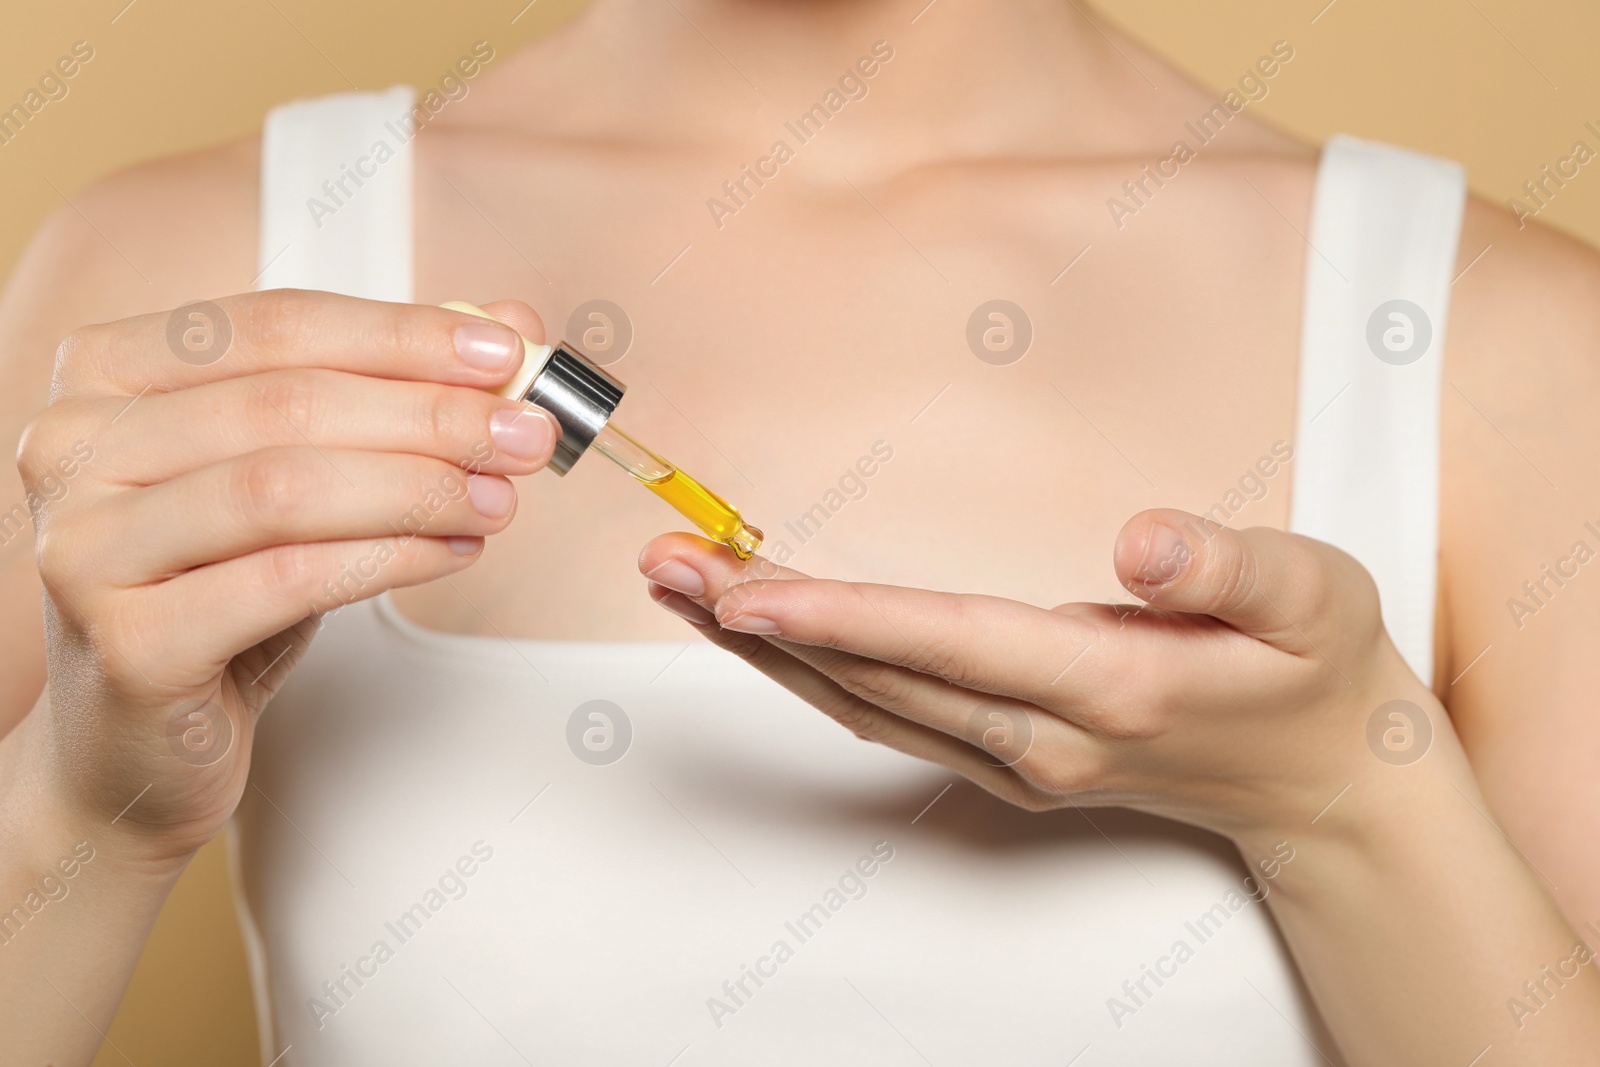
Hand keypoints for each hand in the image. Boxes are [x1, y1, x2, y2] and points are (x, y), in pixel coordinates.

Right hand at [18, 291, 557, 863]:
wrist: (137, 741)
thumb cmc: (218, 590)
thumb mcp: (299, 474)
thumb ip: (390, 389)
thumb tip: (507, 324)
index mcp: (107, 372)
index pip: (276, 324)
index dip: (403, 334)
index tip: (507, 352)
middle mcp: (72, 445)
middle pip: (286, 404)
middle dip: (431, 416)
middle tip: (525, 434)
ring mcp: (85, 545)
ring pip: (285, 487)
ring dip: (418, 487)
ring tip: (498, 499)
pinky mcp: (127, 641)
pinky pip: (289, 581)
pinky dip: (390, 559)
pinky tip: (451, 551)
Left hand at [639, 509, 1448, 842]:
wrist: (1328, 784)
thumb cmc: (1318, 674)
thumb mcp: (1315, 597)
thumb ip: (1229, 566)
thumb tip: (1141, 544)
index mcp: (1111, 687)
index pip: (947, 644)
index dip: (839, 617)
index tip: (742, 591)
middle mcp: (1046, 739)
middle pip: (877, 679)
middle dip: (763, 627)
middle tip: (667, 566)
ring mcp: (1021, 762)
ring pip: (867, 707)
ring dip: (770, 654)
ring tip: (687, 589)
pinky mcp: (1012, 763)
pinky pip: (892, 720)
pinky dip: (817, 676)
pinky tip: (768, 640)